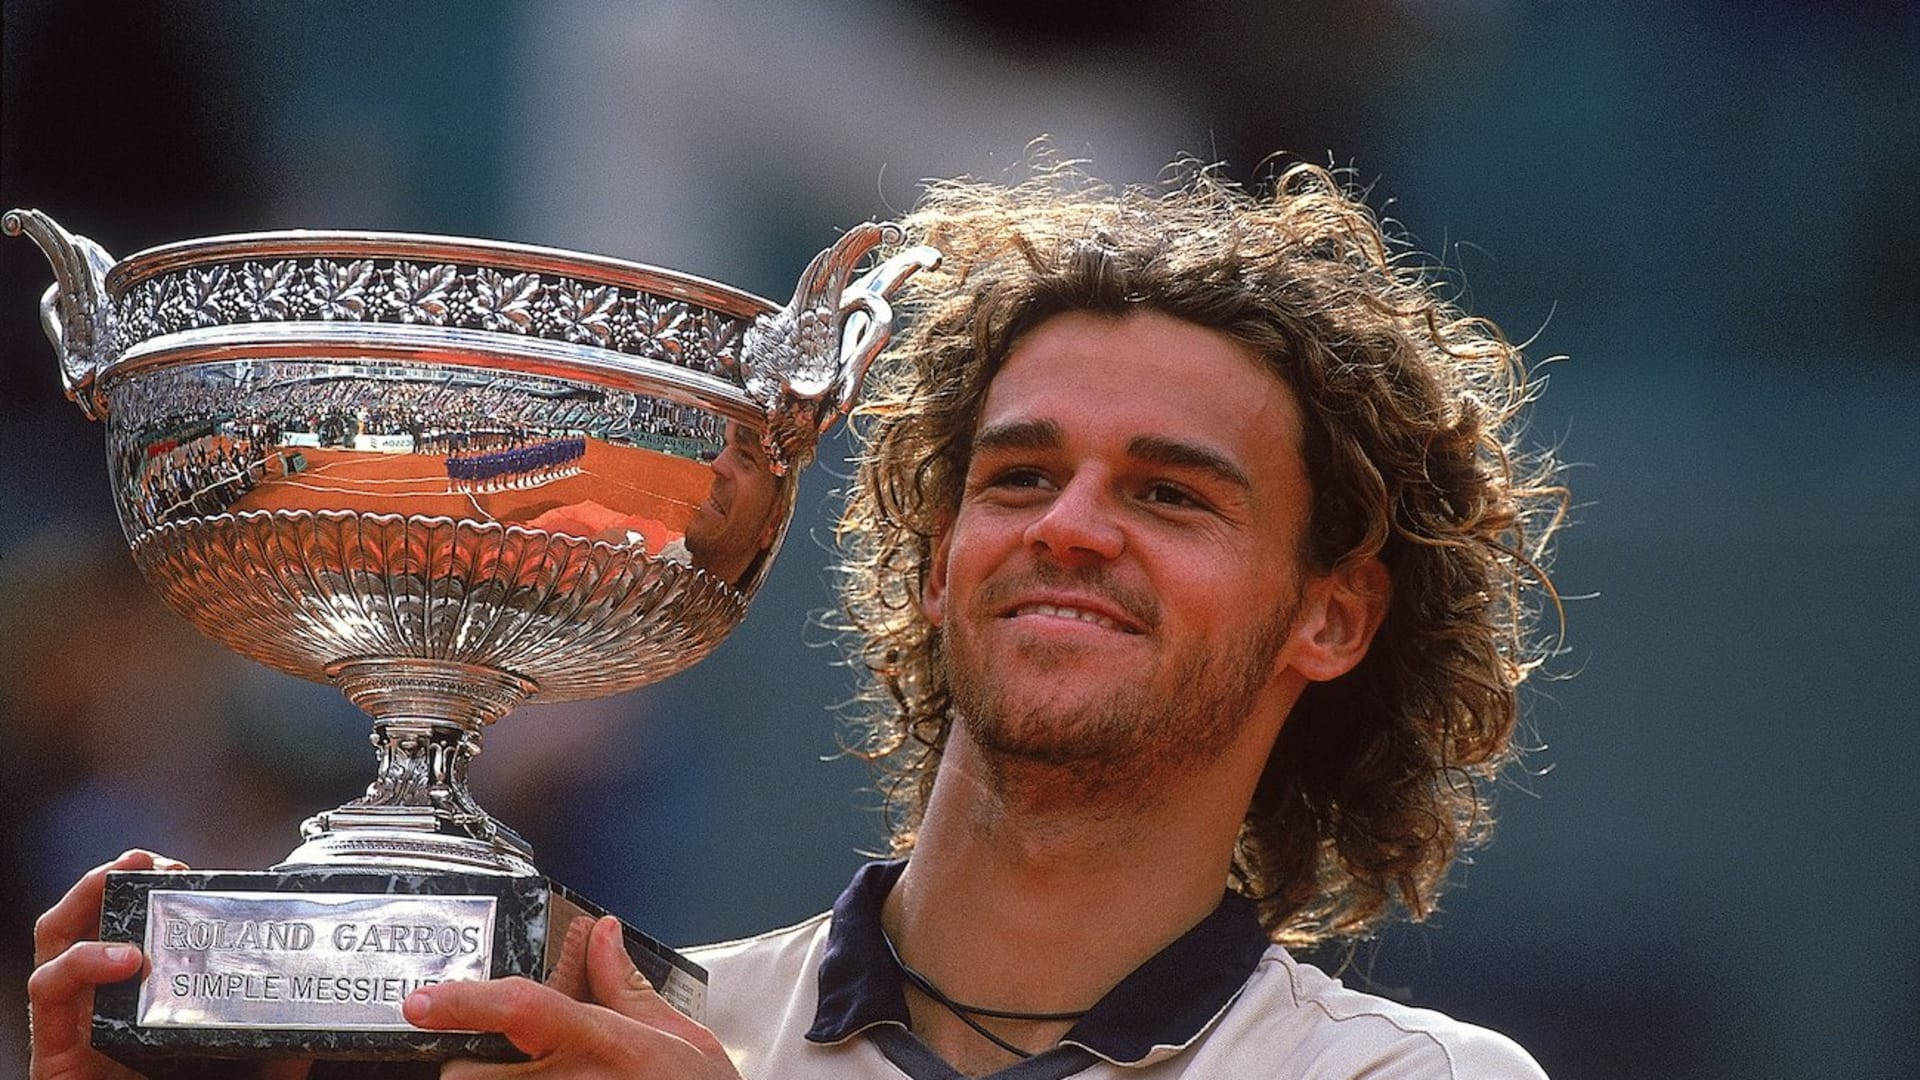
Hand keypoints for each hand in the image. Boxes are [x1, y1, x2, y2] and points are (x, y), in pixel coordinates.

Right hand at [28, 850, 311, 1079]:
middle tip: (148, 859)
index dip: (161, 898)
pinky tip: (119, 957)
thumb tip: (315, 1032)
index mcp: (149, 1012)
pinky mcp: (53, 1055)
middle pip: (92, 925)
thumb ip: (277, 1055)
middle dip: (115, 879)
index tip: (192, 872)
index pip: (146, 937)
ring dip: (82, 900)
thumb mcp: (247, 1078)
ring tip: (120, 879)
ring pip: (55, 943)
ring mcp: (76, 1030)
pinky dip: (78, 961)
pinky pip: (46, 992)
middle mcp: (108, 1013)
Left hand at [406, 915, 737, 1078]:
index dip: (464, 1003)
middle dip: (465, 1064)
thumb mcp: (681, 1037)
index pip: (522, 1009)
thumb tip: (604, 936)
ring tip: (521, 1078)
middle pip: (470, 1075)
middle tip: (486, 1058)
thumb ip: (629, 989)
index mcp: (605, 1044)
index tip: (421, 1001)